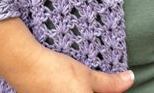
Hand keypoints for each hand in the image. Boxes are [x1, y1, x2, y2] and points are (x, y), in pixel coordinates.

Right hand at [13, 47, 134, 92]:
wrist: (27, 66)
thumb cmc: (57, 70)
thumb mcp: (87, 75)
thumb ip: (110, 83)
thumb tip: (130, 78)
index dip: (102, 92)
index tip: (98, 85)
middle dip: (91, 91)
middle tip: (87, 82)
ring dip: (78, 90)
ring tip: (72, 82)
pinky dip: (67, 91)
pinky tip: (62, 84)